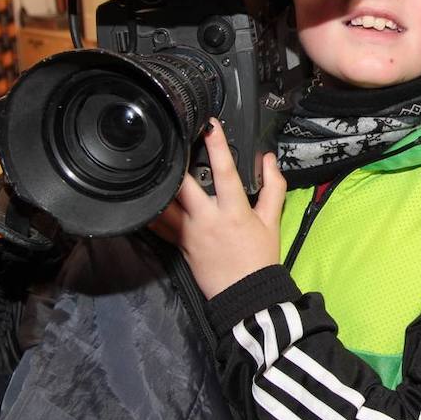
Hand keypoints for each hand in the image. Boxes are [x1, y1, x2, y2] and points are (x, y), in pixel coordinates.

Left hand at [149, 119, 286, 298]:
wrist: (246, 294)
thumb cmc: (260, 258)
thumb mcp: (272, 220)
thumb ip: (273, 186)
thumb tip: (269, 160)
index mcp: (233, 211)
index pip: (224, 171)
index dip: (217, 145)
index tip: (210, 125)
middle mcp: (207, 219)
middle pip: (183, 184)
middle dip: (177, 161)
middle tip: (174, 142)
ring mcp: (189, 233)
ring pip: (165, 203)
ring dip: (161, 183)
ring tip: (156, 164)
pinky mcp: (179, 244)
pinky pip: (159, 225)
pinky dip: (152, 210)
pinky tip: (147, 195)